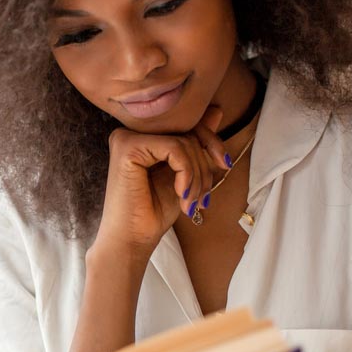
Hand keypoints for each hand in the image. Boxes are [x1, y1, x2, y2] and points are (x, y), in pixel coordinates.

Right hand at [91, 105, 229, 258]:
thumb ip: (195, 145)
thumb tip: (216, 110)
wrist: (131, 241)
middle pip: (187, 132)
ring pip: (184, 142)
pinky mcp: (127, 147)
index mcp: (143, 137)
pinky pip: (174, 149)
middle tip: (204, 197)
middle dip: (205, 166)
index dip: (212, 143)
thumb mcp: (184, 174)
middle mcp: (131, 132)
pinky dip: (187, 174)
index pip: (186, 126)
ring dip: (198, 176)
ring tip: (192, 202)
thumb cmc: (153, 212)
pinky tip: (182, 195)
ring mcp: (127, 137)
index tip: (224, 166)